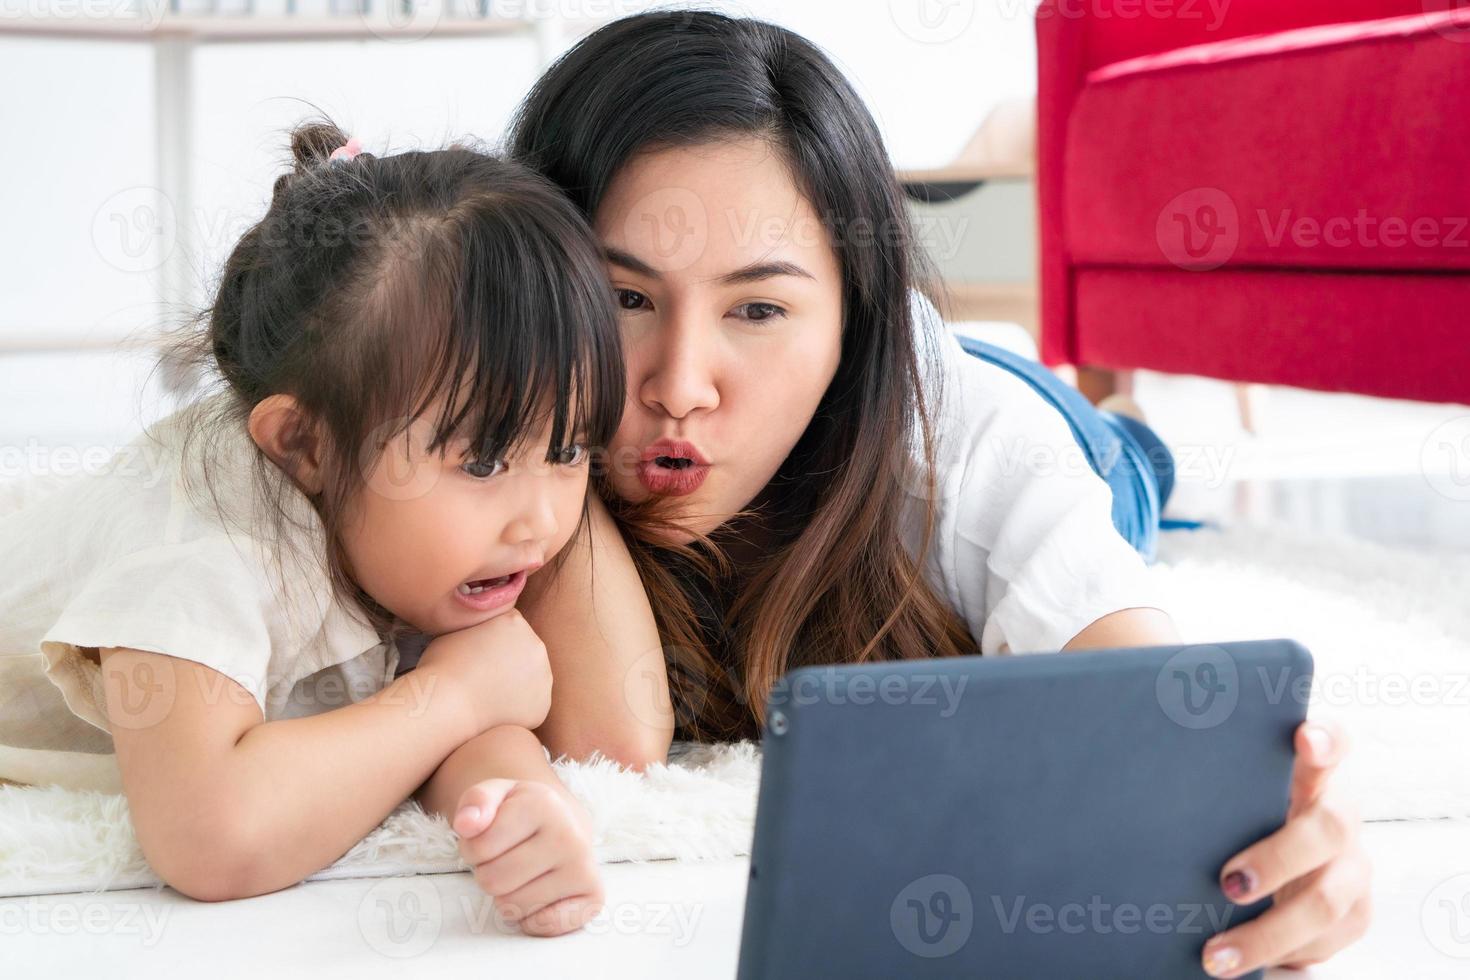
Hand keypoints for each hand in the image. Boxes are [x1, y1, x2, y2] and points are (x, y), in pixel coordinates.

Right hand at [416, 610, 552, 735]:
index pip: (509, 627)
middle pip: (524, 650)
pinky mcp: (542, 705)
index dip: (491, 641)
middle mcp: (536, 646)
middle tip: (483, 675)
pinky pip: (531, 703)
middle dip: (509, 660)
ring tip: (487, 692)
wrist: (448, 704)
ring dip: (516, 683)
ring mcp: (543, 677)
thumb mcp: (460, 628)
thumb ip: (483, 624)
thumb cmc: (444, 666)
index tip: (477, 655)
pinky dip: (518, 708)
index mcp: (516, 622)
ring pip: (531, 677)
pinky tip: (495, 709)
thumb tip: (487, 629)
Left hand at [452, 778, 603, 936]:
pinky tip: (539, 896)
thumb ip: (474, 803)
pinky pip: (543, 926)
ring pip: (512, 907)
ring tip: (522, 874)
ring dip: (507, 896)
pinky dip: (531, 919)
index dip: (472, 848)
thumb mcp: (495, 796)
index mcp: (543, 804)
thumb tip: (466, 825)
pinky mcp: (593, 898)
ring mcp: (583, 868)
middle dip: (488, 874)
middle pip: (493, 881)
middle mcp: (569, 835)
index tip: (490, 838)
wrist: (564, 824)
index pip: (478, 847)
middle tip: (505, 859)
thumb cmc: (520, 814)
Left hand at [1201, 720, 1372, 976]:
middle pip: (1327, 829)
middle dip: (1276, 860)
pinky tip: (1246, 969)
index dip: (1326, 739)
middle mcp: (1339, 815)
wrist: (1270, 861)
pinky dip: (1282, 959)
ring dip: (1268, 934)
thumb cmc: (1234, 817)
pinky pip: (1327, 943)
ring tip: (1216, 955)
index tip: (1305, 736)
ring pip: (1327, 901)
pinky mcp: (1354, 912)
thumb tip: (1132, 775)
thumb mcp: (1227, 796)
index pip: (1331, 743)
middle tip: (1227, 883)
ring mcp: (1352, 866)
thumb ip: (1210, 784)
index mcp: (1311, 774)